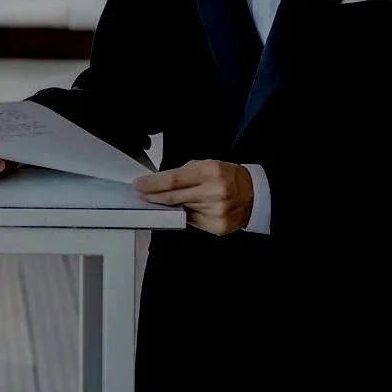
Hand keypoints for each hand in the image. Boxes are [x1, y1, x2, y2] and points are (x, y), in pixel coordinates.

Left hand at [134, 160, 253, 235]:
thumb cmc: (226, 176)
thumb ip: (183, 174)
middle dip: (153, 196)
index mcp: (210, 172)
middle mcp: (213, 192)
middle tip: (140, 194)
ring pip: (180, 210)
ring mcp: (216, 212)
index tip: (138, 184)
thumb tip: (157, 184)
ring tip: (161, 200)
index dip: (152, 184)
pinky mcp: (217, 226)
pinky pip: (191, 221)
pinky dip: (183, 215)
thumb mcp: (206, 165)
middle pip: (173, 197)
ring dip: (167, 206)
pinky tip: (185, 209)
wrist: (253, 194)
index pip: (173, 180)